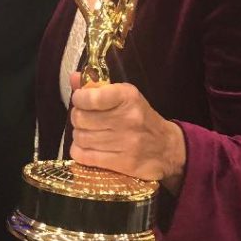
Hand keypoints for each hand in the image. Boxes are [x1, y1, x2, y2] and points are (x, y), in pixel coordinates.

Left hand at [68, 72, 185, 192]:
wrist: (167, 147)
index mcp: (128, 97)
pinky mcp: (123, 163)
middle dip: (77, 117)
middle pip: (82, 119)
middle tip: (83, 118)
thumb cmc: (141, 117)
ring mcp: (126, 142)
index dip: (79, 98)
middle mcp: (128, 118)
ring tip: (86, 133)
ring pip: (81, 138)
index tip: (80, 100)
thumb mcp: (125, 96)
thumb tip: (73, 78)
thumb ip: (98, 87)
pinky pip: (86, 156)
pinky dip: (79, 151)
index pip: (92, 97)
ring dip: (78, 135)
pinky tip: (85, 147)